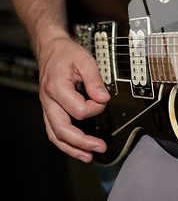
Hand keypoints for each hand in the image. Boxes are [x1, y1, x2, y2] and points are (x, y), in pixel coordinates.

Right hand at [38, 35, 110, 162]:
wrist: (51, 48)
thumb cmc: (66, 53)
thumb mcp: (85, 60)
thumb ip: (95, 80)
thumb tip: (104, 98)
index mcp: (57, 87)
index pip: (79, 110)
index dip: (96, 108)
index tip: (103, 99)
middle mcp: (49, 100)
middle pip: (62, 129)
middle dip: (82, 142)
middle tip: (99, 146)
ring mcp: (47, 106)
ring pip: (55, 134)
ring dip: (71, 148)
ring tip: (88, 156)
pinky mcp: (50, 109)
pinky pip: (54, 130)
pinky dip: (65, 142)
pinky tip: (77, 148)